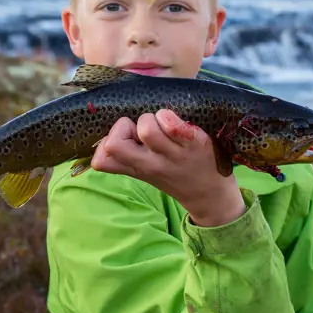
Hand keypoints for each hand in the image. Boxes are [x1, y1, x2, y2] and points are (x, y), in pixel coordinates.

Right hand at [91, 109, 245, 226]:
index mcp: (136, 169)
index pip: (101, 160)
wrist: (211, 197)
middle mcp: (151, 164)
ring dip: (152, 117)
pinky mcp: (193, 144)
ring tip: (164, 125)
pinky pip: (173, 124)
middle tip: (141, 130)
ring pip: (146, 127)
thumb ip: (126, 157)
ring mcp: (172, 155)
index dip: (106, 142)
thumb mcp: (146, 172)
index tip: (126, 139)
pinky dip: (170, 116)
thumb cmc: (175, 175)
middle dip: (123, 126)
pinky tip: (178, 124)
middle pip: (115, 144)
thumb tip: (106, 137)